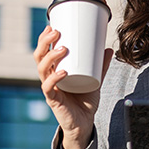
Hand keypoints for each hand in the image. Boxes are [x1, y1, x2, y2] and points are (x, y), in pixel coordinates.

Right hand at [33, 25, 113, 148]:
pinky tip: (62, 72)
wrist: (84, 123)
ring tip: (63, 48)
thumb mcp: (95, 79)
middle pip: (39, 57)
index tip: (52, 25)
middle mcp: (48, 78)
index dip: (44, 38)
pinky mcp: (53, 100)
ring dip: (50, 57)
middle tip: (56, 32)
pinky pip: (49, 87)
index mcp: (54, 70)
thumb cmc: (85, 100)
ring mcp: (50, 89)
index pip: (43, 51)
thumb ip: (101, 66)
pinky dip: (55, 79)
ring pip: (42, 69)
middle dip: (44, 43)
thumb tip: (109, 48)